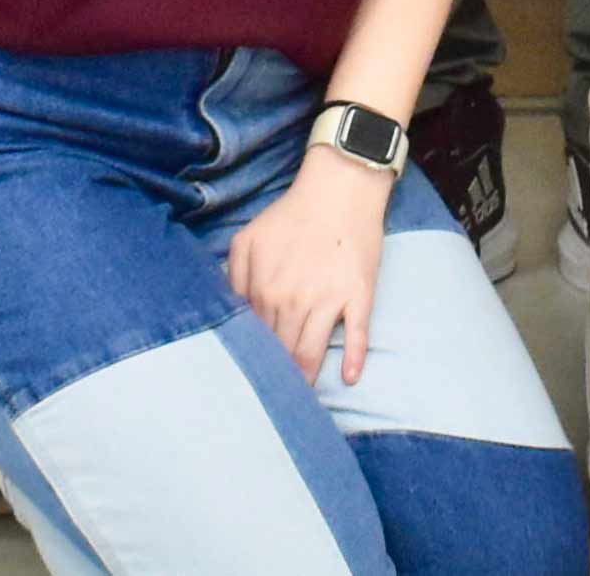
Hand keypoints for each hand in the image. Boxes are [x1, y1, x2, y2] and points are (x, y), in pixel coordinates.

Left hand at [226, 150, 390, 383]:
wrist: (340, 185)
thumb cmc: (293, 214)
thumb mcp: (248, 240)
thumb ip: (232, 279)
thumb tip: (230, 316)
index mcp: (263, 289)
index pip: (255, 341)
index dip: (254, 364)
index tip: (250, 385)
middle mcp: (293, 300)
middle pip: (282, 354)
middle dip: (277, 381)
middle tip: (274, 404)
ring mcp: (328, 299)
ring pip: (312, 352)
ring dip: (306, 380)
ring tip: (303, 403)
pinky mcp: (359, 294)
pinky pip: (356, 334)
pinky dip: (352, 359)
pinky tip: (348, 378)